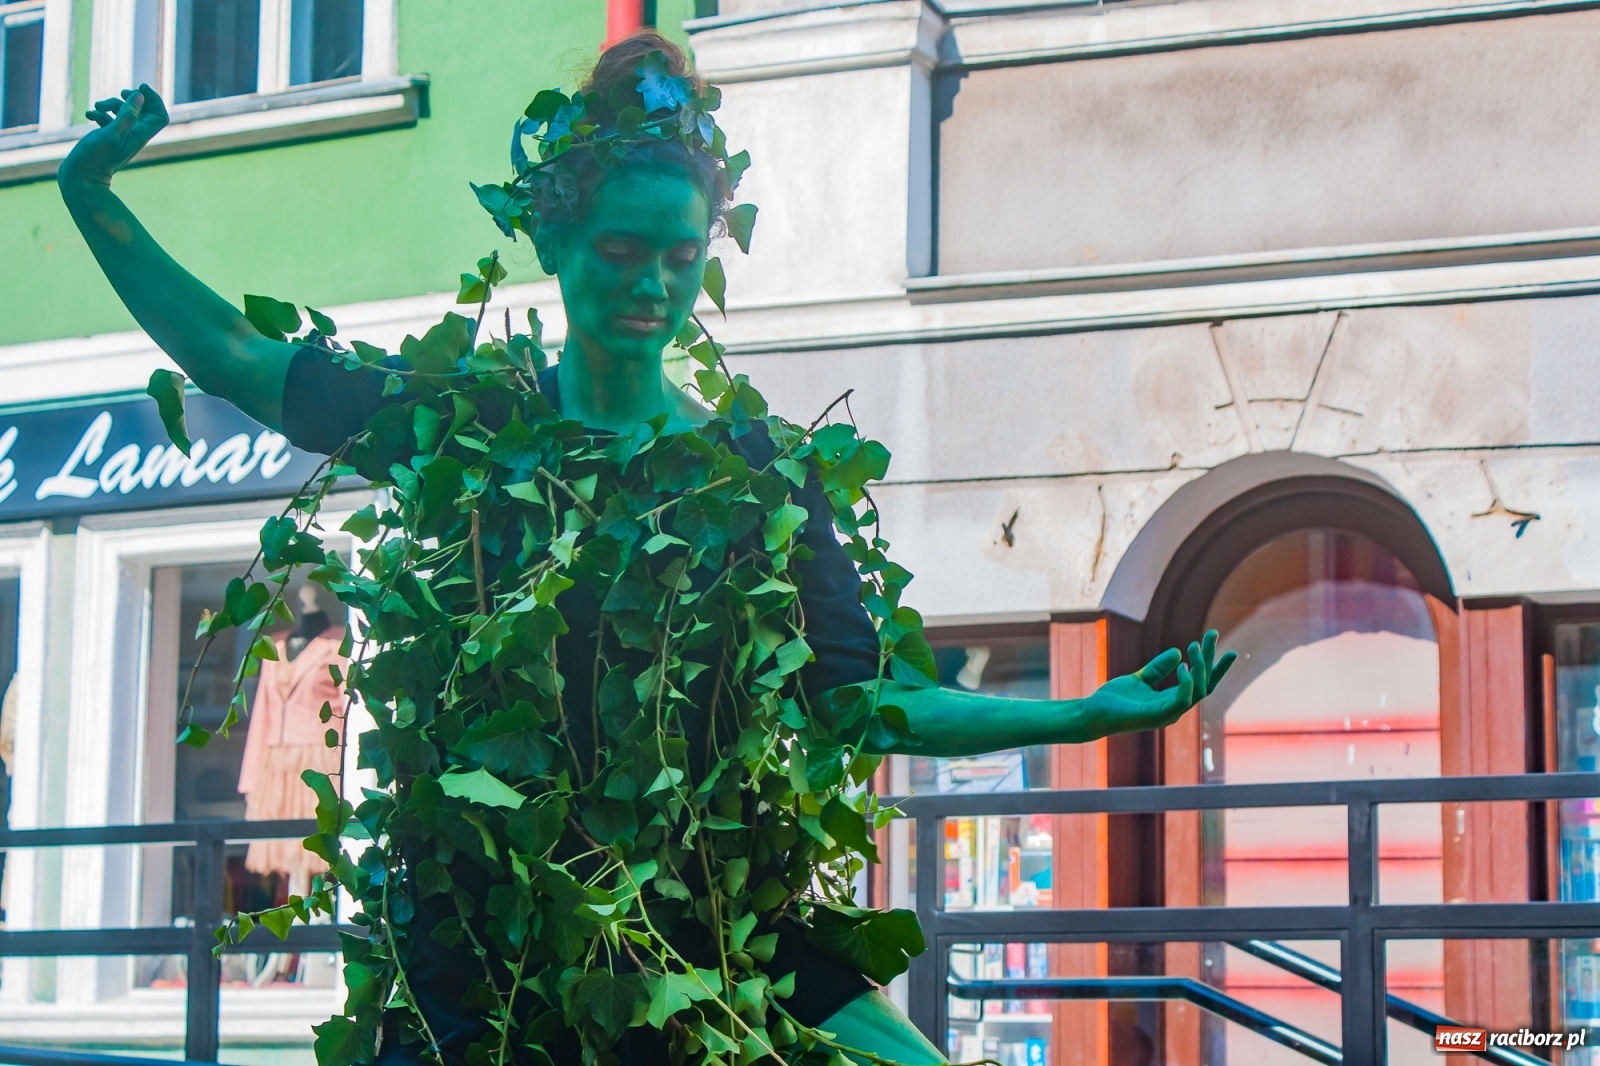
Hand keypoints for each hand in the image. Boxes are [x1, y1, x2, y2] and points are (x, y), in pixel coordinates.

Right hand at [59, 85, 168, 191]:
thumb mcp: (112, 134)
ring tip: (97, 106)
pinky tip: (89, 115)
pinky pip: (108, 119)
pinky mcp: (106, 136)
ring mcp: (119, 135)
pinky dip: (99, 113)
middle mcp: (132, 135)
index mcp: (139, 135)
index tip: (141, 88)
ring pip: (122, 112)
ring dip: (110, 103)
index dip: (155, 100)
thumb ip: (127, 116)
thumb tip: (140, 96)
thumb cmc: (96, 157)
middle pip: (143, 111)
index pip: (159, 115)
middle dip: (131, 98)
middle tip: (121, 93)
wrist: (81, 176)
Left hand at [1082, 629, 1235, 735]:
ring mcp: (1168, 715)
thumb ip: (1158, 668)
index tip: (1230, 650)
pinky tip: (1183, 665)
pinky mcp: (1157, 716)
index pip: (1202, 685)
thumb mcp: (1139, 678)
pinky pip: (1181, 699)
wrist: (1092, 713)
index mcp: (1172, 701)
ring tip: (1195, 645)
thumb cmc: (1113, 700)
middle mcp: (1175, 709)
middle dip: (1211, 660)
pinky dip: (1186, 683)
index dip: (1217, 669)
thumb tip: (1177, 652)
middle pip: (1205, 684)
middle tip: (1213, 634)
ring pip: (1198, 691)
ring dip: (1200, 667)